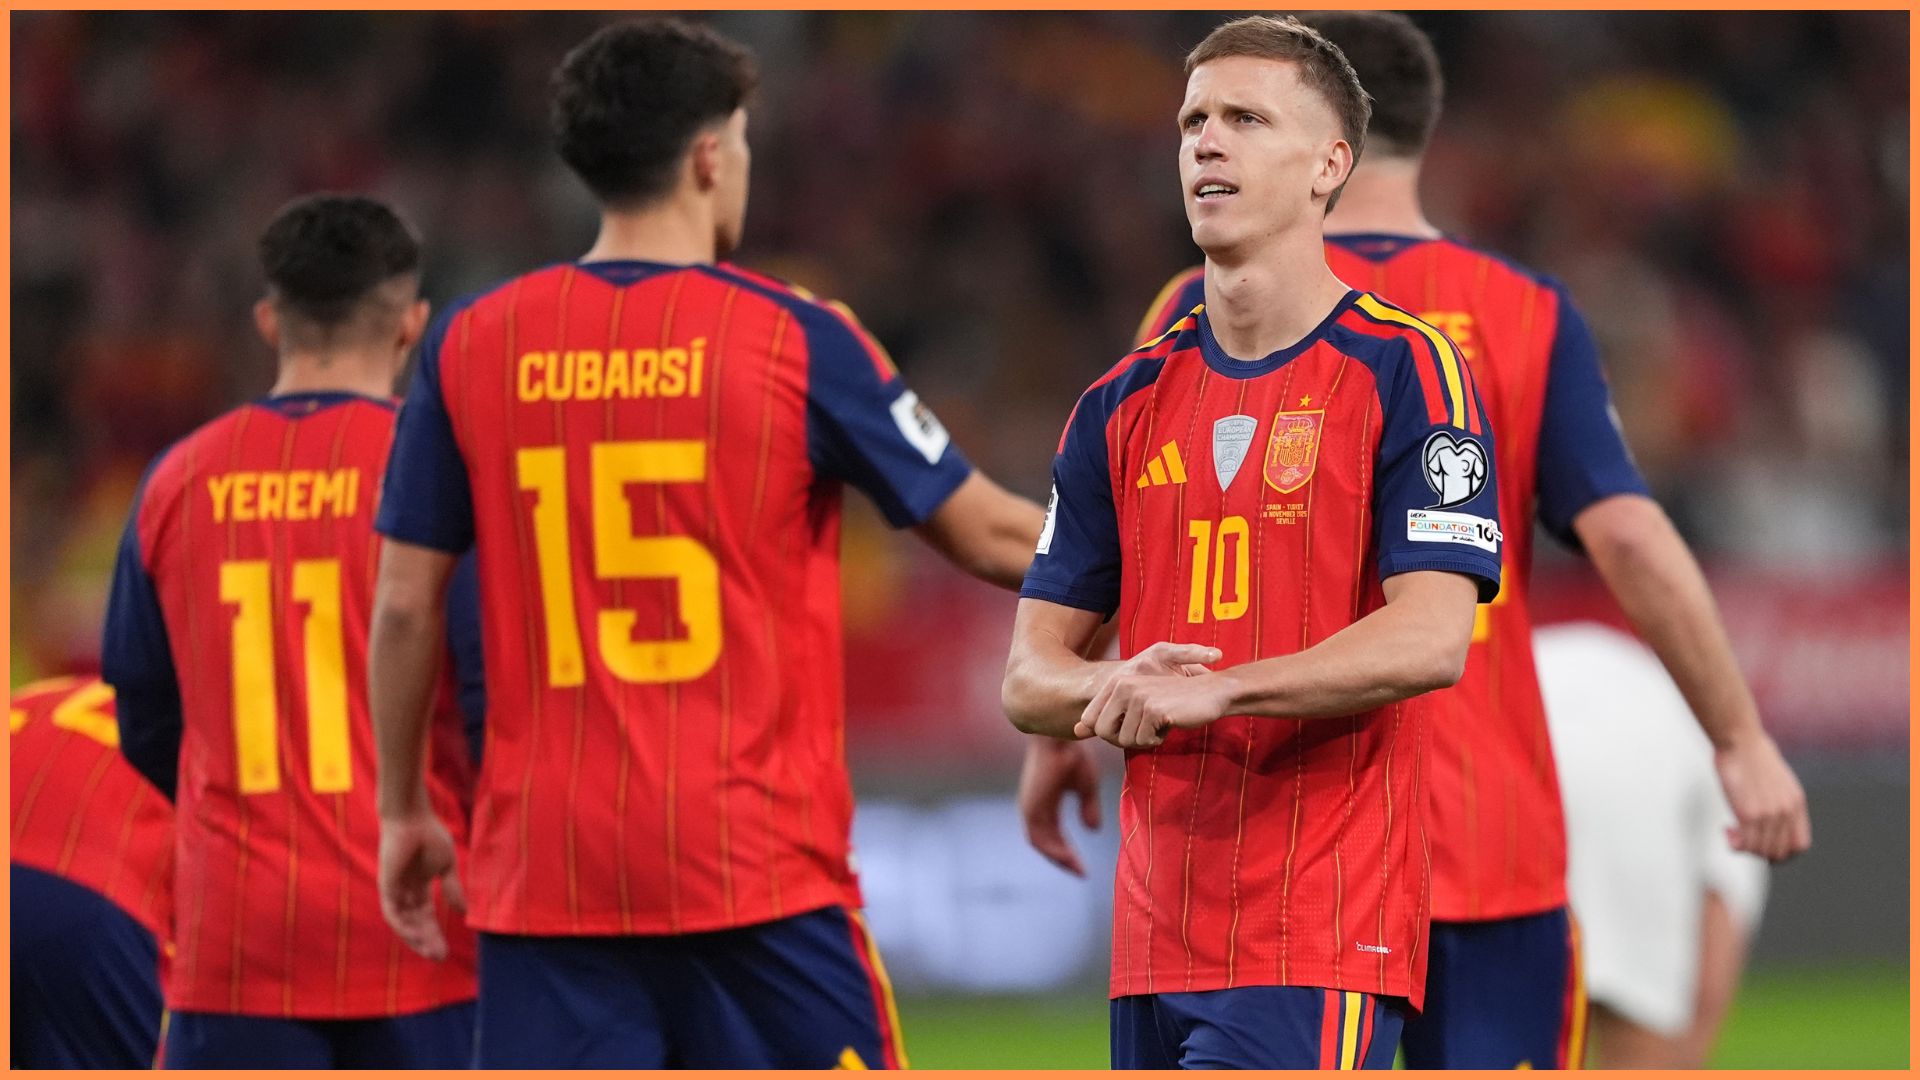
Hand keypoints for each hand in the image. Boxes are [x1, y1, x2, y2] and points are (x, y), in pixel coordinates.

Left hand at [379, 811, 463, 959]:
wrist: (413, 819)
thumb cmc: (429, 836)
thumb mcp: (446, 867)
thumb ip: (452, 889)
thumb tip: (463, 912)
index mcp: (419, 887)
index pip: (426, 917)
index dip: (435, 934)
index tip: (447, 951)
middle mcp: (405, 892)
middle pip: (416, 924)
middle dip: (428, 941)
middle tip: (440, 958)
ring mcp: (395, 891)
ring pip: (403, 923)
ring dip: (416, 939)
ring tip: (431, 951)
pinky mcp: (387, 887)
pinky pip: (393, 913)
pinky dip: (403, 926)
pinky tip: (417, 935)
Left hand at [1019, 736, 1101, 875]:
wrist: (1061, 740)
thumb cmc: (1073, 756)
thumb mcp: (1086, 787)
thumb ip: (1088, 808)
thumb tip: (1092, 830)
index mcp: (1046, 803)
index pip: (1053, 835)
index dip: (1067, 851)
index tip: (1083, 866)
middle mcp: (1035, 808)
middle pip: (1047, 842)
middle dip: (1063, 859)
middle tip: (1081, 872)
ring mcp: (1030, 808)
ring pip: (1041, 844)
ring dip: (1058, 858)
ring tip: (1077, 869)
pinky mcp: (1030, 808)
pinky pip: (1038, 838)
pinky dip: (1052, 850)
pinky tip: (1068, 858)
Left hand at [1076, 643, 1231, 748]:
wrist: (1210, 693)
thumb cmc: (1173, 701)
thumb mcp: (1135, 706)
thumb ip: (1105, 716)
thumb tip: (1075, 731)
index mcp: (1116, 682)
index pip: (1091, 720)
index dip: (1108, 732)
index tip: (1129, 726)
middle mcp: (1123, 686)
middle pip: (1103, 733)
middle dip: (1125, 738)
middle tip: (1145, 728)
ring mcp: (1137, 697)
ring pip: (1125, 740)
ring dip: (1145, 738)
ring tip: (1160, 721)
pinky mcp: (1153, 709)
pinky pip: (1145, 741)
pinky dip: (1158, 739)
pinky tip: (1170, 722)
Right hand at [1714, 731, 1811, 861]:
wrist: (1740, 741)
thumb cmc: (1752, 755)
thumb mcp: (1778, 779)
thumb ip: (1779, 800)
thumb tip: (1770, 814)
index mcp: (1796, 803)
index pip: (1799, 845)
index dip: (1783, 852)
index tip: (1765, 846)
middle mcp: (1786, 812)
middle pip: (1779, 852)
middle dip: (1759, 852)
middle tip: (1744, 841)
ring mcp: (1768, 814)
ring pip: (1760, 851)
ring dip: (1744, 848)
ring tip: (1732, 834)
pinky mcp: (1748, 813)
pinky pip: (1745, 843)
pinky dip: (1734, 843)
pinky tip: (1727, 831)